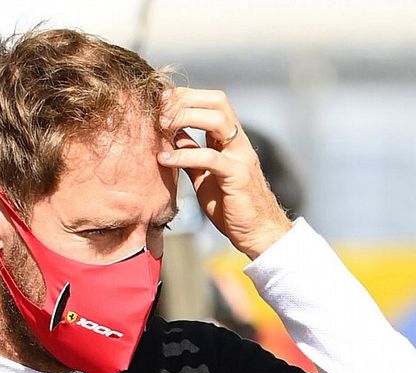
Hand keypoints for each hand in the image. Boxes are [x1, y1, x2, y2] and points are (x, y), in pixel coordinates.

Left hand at [158, 87, 292, 259]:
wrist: (256, 232)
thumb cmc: (230, 205)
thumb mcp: (205, 174)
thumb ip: (193, 153)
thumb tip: (175, 135)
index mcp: (231, 139)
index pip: (212, 102)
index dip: (187, 96)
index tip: (162, 103)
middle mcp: (238, 142)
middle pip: (217, 102)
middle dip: (186, 100)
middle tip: (160, 112)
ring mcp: (240, 156)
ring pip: (217, 120)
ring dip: (186, 118)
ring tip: (161, 127)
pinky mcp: (237, 175)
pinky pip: (209, 157)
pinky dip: (184, 155)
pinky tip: (164, 159)